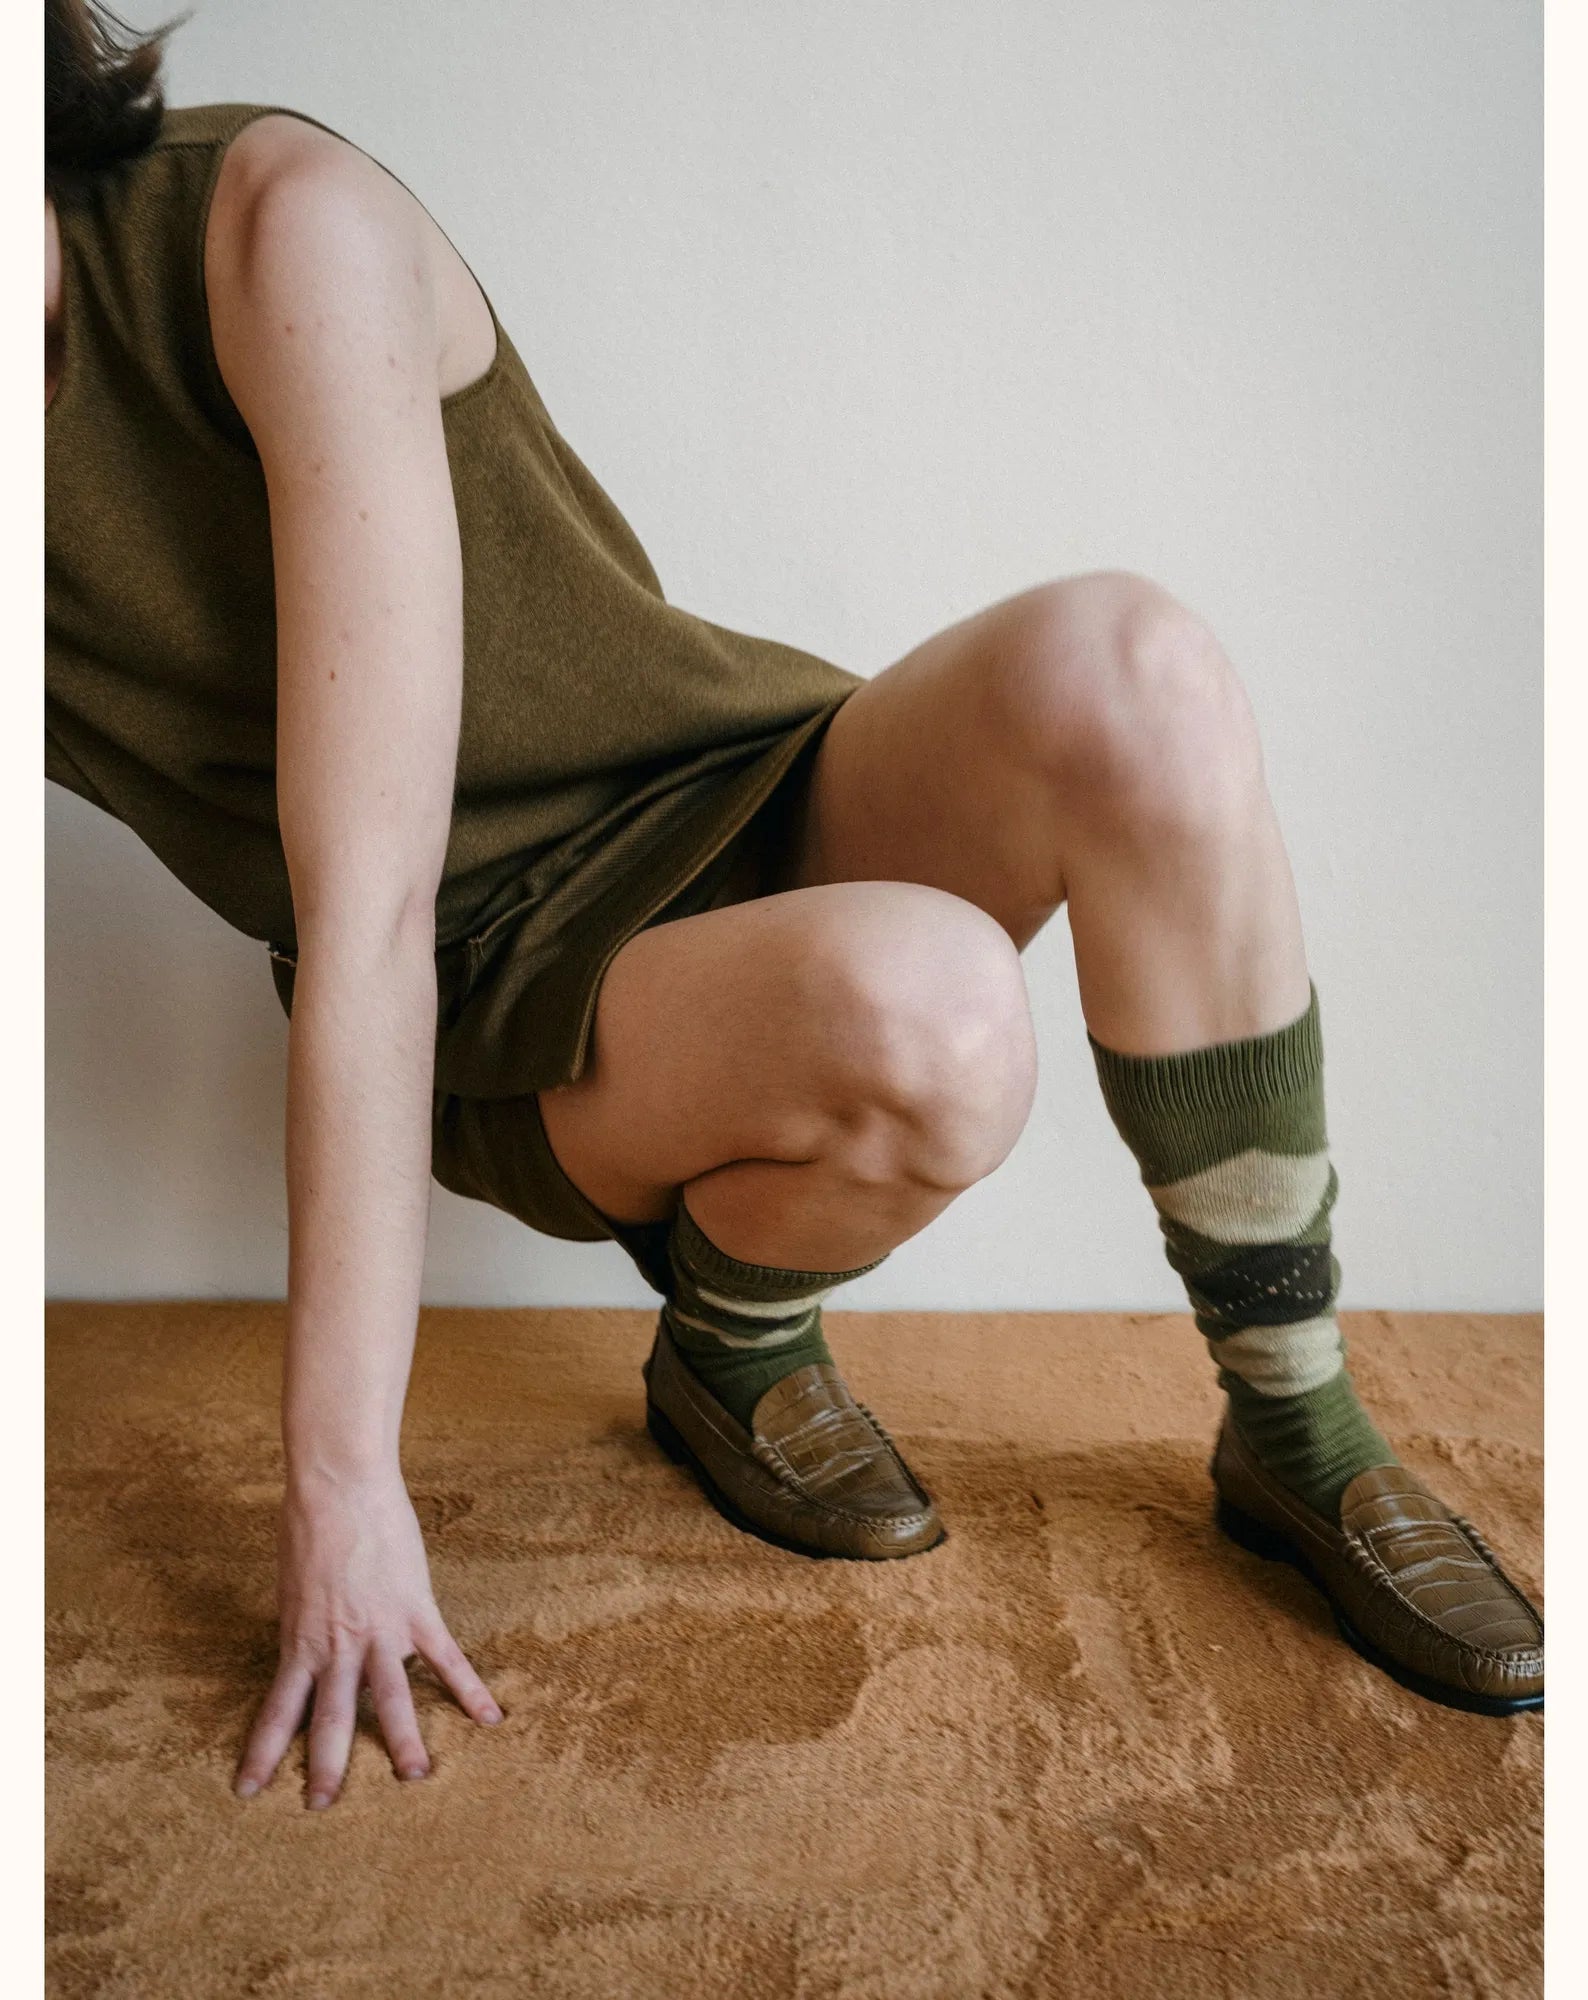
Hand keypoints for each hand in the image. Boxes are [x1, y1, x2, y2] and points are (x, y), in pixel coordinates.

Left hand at [234, 1467, 501, 1806]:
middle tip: (320, 1806)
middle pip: (330, 1720)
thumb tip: (309, 1645)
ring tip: (415, 1778)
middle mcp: (337, 1647)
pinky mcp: (417, 1611)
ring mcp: (380, 1631)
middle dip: (326, 1768)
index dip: (261, 1753)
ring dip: (404, 1742)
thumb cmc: (307, 1525)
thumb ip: (303, 1623)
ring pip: (391, 1700)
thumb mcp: (292, 1586)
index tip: (247, 1790)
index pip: (277, 1710)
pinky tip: (490, 1716)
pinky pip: (446, 1659)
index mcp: (299, 1641)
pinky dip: (469, 1689)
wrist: (339, 1488)